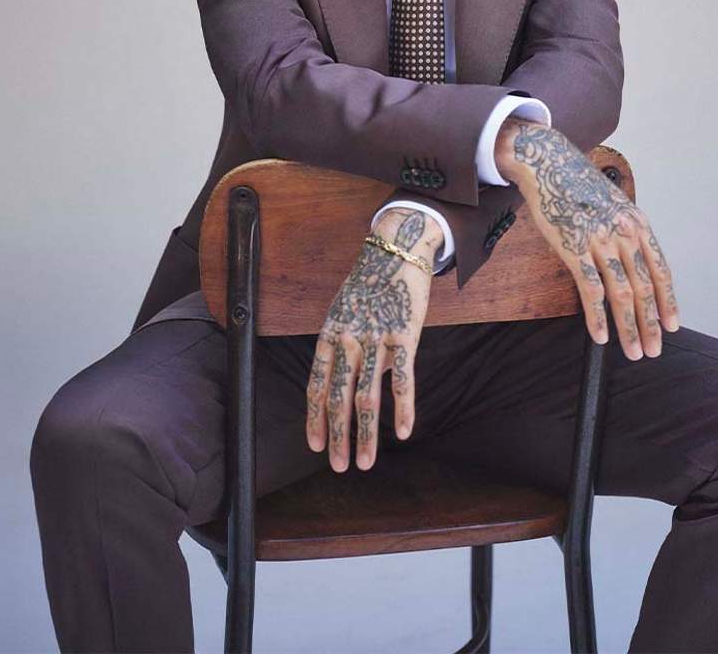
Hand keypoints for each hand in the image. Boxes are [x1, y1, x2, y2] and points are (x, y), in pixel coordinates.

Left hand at [305, 209, 437, 470]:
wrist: (395, 250)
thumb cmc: (369, 285)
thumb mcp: (345, 312)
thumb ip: (346, 348)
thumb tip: (352, 386)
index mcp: (329, 335)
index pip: (315, 385)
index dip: (313, 418)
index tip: (316, 446)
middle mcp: (348, 340)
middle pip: (337, 398)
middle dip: (337, 437)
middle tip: (339, 467)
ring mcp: (375, 339)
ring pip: (366, 397)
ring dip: (366, 435)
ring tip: (365, 463)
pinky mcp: (404, 336)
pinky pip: (403, 380)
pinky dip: (404, 410)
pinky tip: (404, 433)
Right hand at [496, 116, 679, 359]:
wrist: (548, 165)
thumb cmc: (577, 186)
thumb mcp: (612, 206)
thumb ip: (623, 234)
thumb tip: (628, 265)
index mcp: (637, 224)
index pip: (660, 270)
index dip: (668, 301)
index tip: (672, 325)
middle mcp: (624, 234)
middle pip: (645, 288)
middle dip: (651, 324)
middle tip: (653, 348)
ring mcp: (600, 241)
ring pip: (622, 294)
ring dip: (629, 328)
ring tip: (633, 351)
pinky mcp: (574, 249)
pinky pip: (591, 290)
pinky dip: (597, 317)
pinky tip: (600, 335)